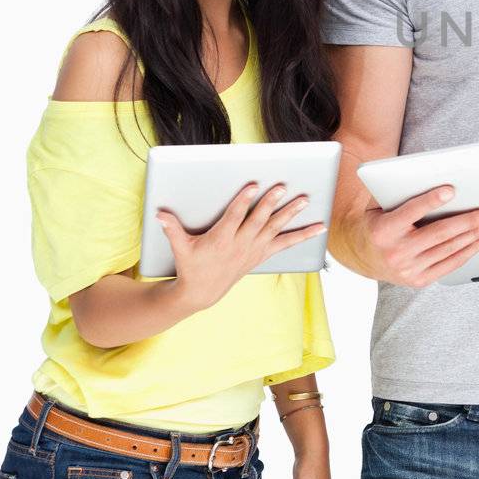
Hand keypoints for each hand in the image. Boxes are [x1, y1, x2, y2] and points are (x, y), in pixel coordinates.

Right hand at [158, 183, 323, 310]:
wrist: (203, 293)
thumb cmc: (190, 266)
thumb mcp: (179, 248)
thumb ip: (172, 229)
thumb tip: (159, 213)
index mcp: (221, 240)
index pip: (234, 217)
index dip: (243, 201)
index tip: (253, 186)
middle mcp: (241, 244)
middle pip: (259, 220)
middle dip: (271, 203)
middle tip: (282, 186)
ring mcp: (254, 250)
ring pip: (276, 229)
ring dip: (291, 214)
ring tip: (305, 200)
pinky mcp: (262, 255)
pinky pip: (286, 244)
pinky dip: (303, 236)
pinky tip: (318, 228)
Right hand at [359, 185, 478, 287]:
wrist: (361, 256)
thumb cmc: (378, 223)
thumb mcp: (380, 206)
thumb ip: (401, 195)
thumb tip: (436, 182)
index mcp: (383, 230)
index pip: (411, 212)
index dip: (431, 200)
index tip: (452, 189)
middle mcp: (396, 252)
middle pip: (440, 233)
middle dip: (470, 221)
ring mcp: (409, 269)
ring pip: (450, 249)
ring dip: (477, 236)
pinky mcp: (419, 280)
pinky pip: (451, 264)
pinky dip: (470, 251)